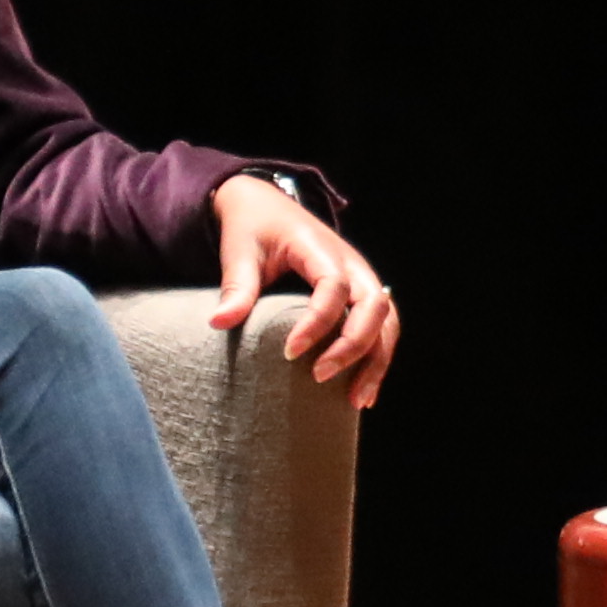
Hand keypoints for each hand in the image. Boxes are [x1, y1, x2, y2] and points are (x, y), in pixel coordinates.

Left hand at [210, 172, 397, 405]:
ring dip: (375, 361)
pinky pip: (383, 329)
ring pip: (387, 322)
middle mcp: (351, 263)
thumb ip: (236, 286)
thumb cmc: (254, 228)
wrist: (267, 206)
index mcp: (320, 247)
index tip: (289, 352)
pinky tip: (363, 394)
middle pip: (374, 305)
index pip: (333, 285)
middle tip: (319, 376)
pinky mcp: (361, 296)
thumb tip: (219, 323)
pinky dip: (377, 360)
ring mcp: (362, 280)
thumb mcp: (240, 251)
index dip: (317, 321)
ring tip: (355, 401)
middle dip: (353, 345)